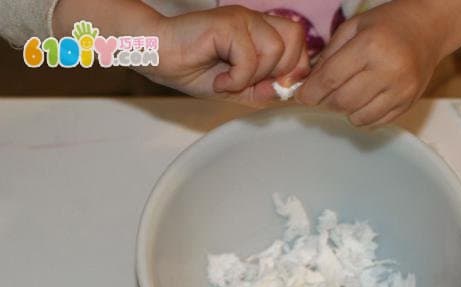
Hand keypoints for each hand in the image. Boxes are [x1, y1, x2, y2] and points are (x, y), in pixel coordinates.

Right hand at [53, 0, 309, 105]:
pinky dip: (237, 80)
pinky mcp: (228, 24)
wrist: (157, 57)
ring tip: (229, 80)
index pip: (299, 41)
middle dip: (278, 72)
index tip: (273, 86)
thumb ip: (264, 89)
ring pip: (275, 51)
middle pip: (295, 42)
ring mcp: (242, 19)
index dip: (295, 67)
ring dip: (254, 76)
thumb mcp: (238, 88)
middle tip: (249, 82)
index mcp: (259, 30)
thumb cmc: (192, 68)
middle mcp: (254, 19)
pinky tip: (219, 81)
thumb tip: (287, 91)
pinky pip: (250, 60)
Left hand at [296, 0, 460, 125]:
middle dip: (326, 102)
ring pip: (358, 117)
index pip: (330, 79)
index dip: (311, 92)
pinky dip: (362, 116)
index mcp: (370, 46)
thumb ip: (329, 55)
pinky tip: (364, 100)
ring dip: (345, 111)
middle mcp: (388, 70)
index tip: (302, 97)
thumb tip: (307, 85)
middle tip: (324, 94)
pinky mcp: (408, 103)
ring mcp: (401, 90)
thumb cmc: (387, 25)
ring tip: (347, 94)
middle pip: (342, 102)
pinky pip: (376, 123)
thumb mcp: (354, 27)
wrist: (429, 28)